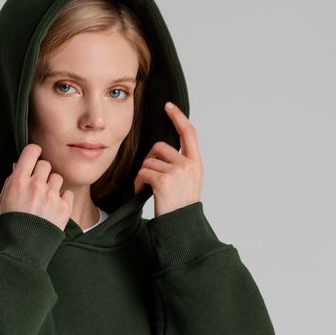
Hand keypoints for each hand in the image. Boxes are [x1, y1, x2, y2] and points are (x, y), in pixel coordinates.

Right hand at [0, 144, 74, 228]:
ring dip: (52, 186)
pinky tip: (54, 208)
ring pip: (57, 178)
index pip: (32, 151)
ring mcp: (51, 196)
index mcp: (18, 181)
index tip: (35, 157)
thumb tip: (20, 168)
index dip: (34, 152)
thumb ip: (12, 182)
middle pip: (45, 164)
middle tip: (38, 185)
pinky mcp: (64, 208)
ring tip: (45, 200)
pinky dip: (62, 199)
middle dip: (42, 173)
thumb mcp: (2, 201)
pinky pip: (67, 193)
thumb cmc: (10, 226)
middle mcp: (36, 185)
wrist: (22, 249)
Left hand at [133, 102, 202, 216]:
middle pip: (160, 147)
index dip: (178, 118)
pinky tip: (143, 193)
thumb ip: (180, 165)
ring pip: (149, 161)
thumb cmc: (180, 209)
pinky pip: (143, 172)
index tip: (168, 106)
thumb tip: (161, 150)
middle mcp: (188, 165)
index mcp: (196, 164)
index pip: (188, 133)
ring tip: (148, 189)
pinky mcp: (163, 180)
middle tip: (150, 178)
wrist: (181, 228)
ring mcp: (177, 172)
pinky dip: (139, 183)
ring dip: (143, 174)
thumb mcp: (188, 183)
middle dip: (150, 160)